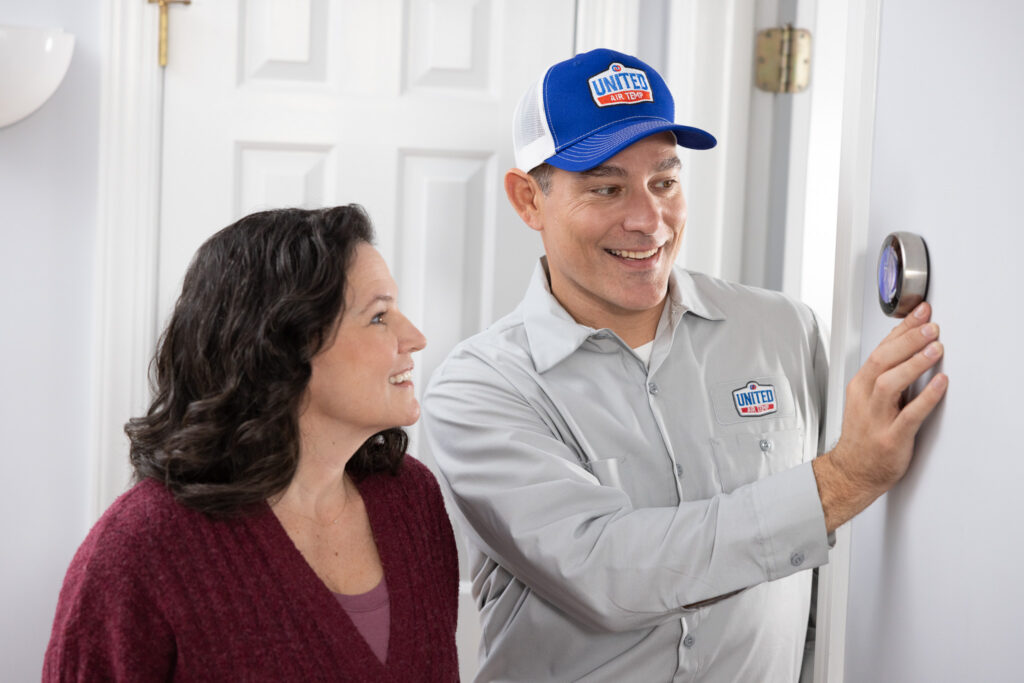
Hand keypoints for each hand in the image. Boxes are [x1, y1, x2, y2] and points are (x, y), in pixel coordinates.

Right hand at [812, 302, 947, 531]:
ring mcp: (877, 418)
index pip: (879, 349)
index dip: (901, 329)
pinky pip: (910, 415)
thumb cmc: (863, 436)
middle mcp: (865, 399)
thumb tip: (912, 347)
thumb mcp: (867, 399)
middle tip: (930, 326)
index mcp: (859, 386)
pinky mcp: (891, 438)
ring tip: (935, 348)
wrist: (852, 472)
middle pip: (882, 361)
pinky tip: (940, 383)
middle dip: (907, 340)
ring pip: (891, 383)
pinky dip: (926, 397)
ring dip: (914, 363)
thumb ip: (886, 376)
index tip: (920, 313)